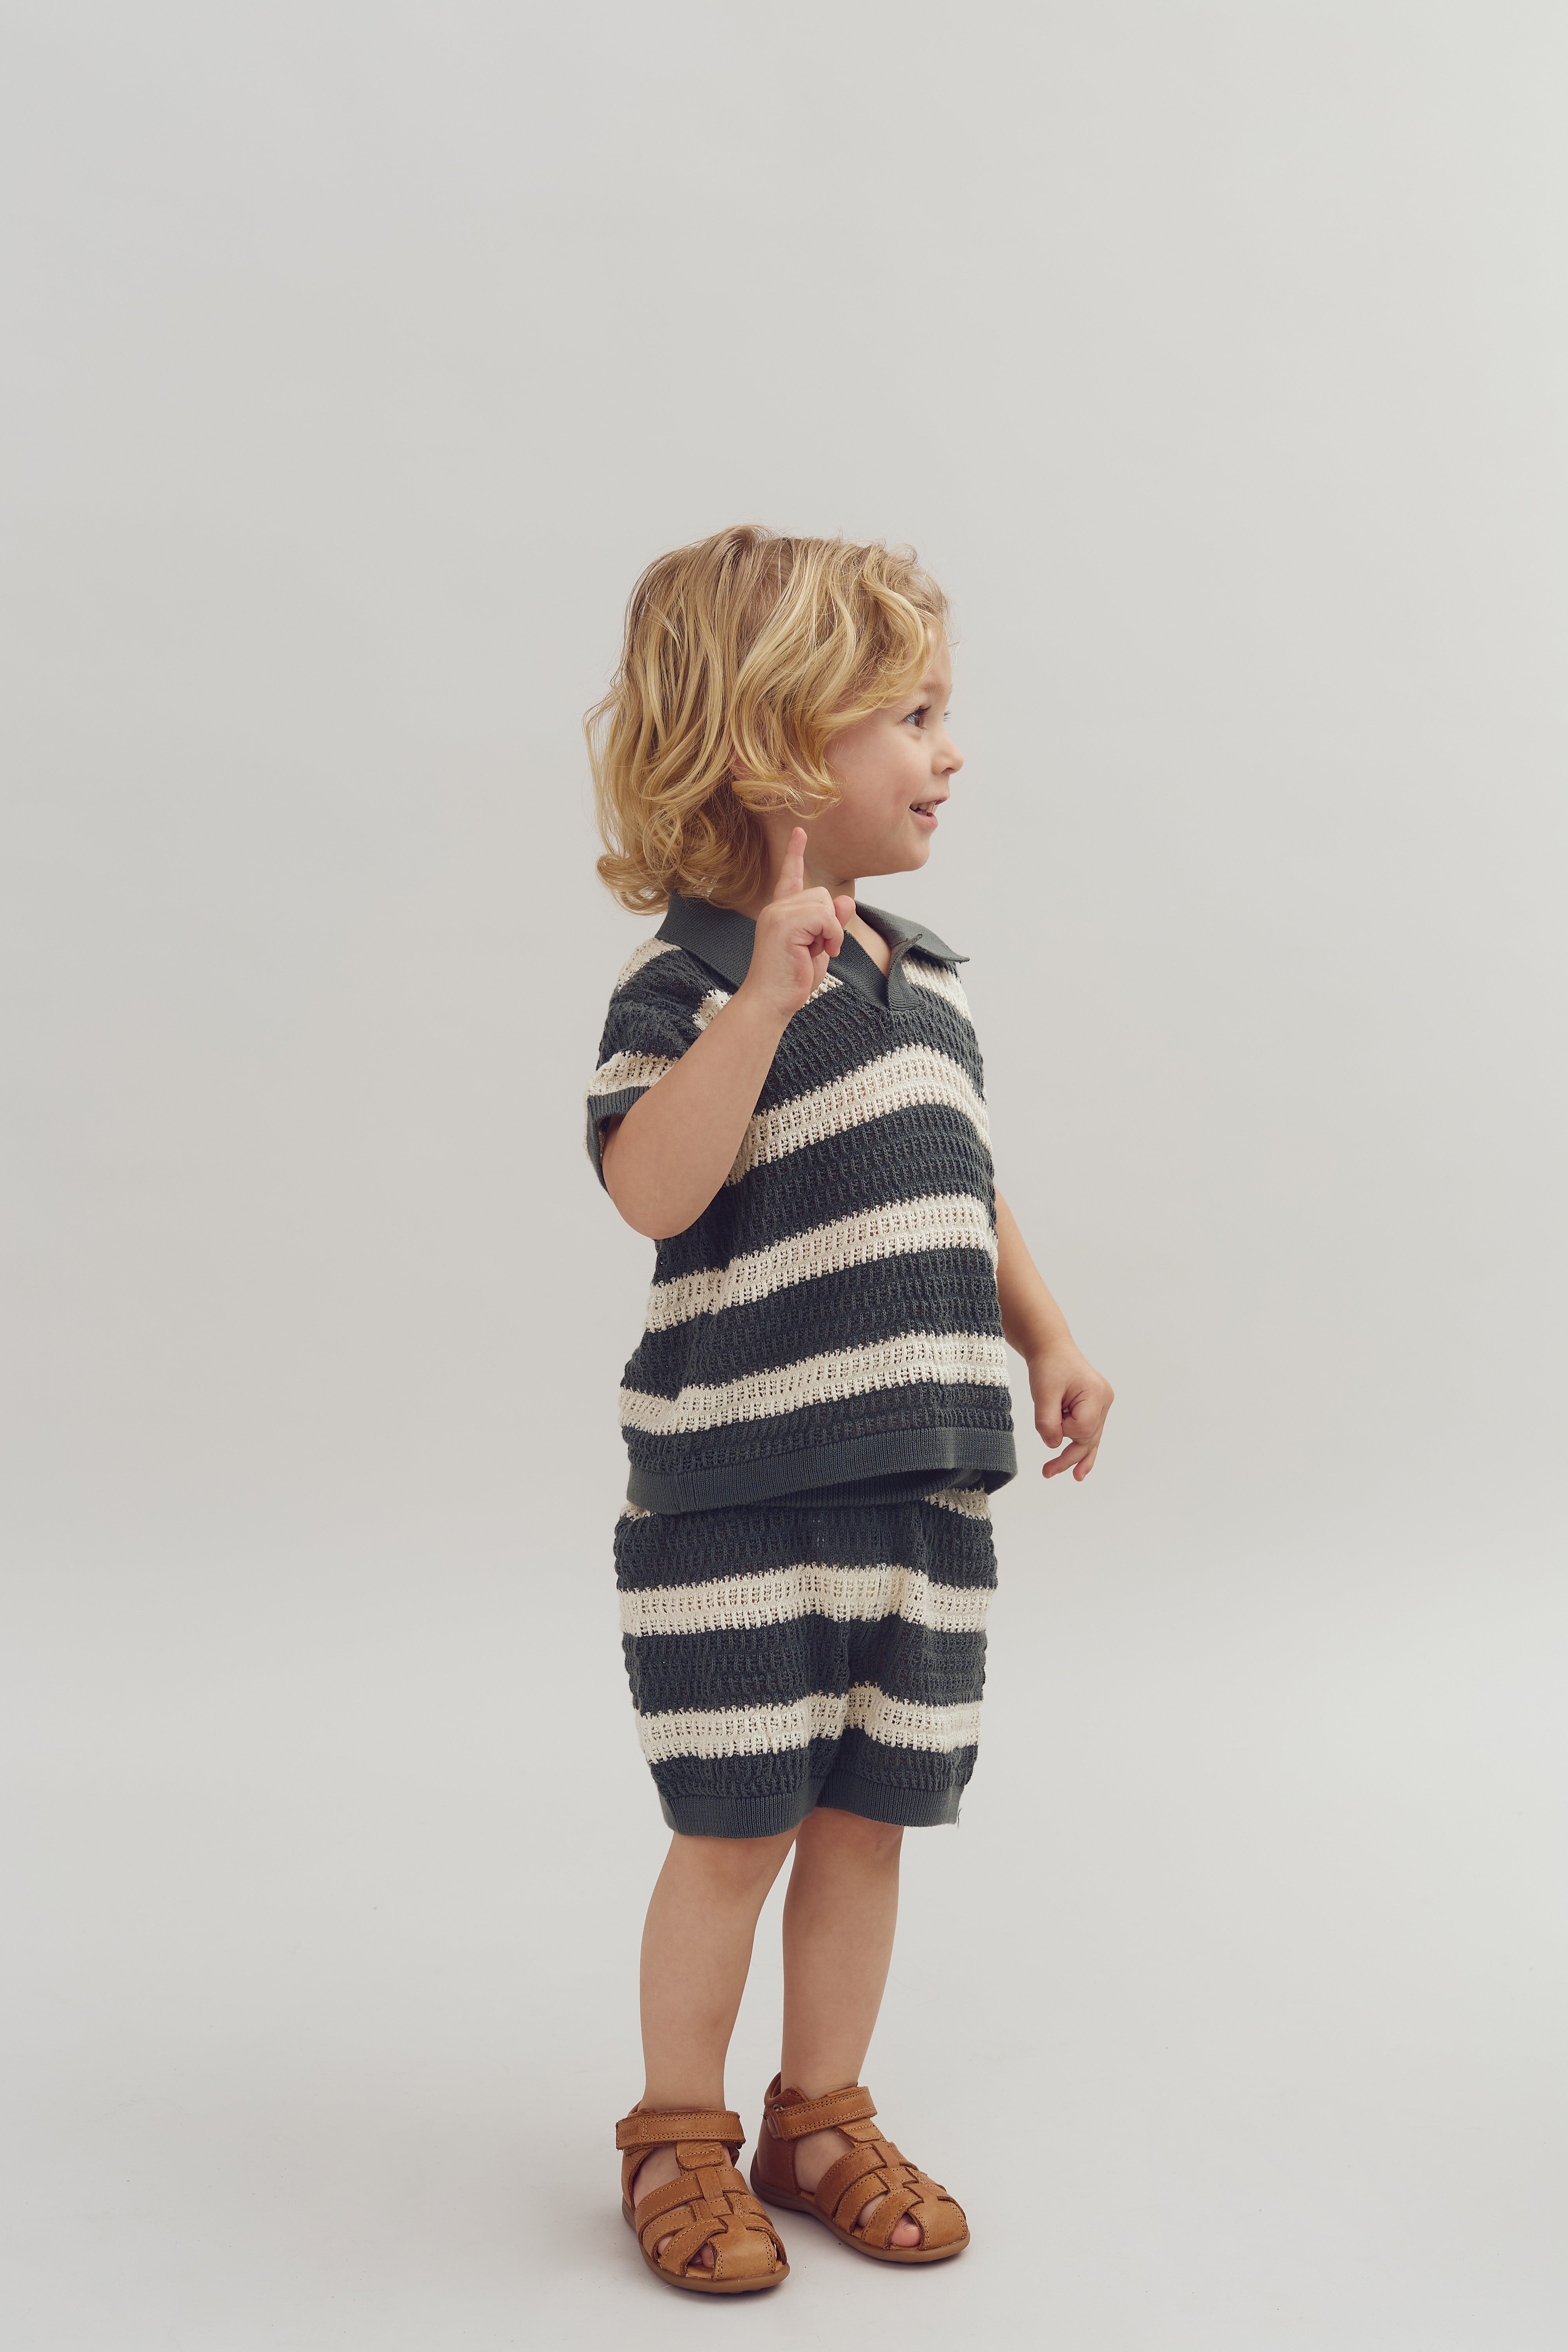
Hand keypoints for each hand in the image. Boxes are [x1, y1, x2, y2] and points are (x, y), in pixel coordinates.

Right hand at [740, 825, 856, 1024]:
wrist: (771, 1002)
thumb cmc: (791, 980)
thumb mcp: (819, 948)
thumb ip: (831, 924)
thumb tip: (847, 901)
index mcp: (781, 913)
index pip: (789, 877)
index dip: (795, 854)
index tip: (799, 832)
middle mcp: (776, 908)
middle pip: (823, 895)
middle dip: (830, 923)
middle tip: (817, 949)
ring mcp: (778, 914)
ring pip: (825, 903)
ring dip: (831, 931)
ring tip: (816, 952)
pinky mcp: (783, 923)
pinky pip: (825, 916)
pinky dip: (831, 935)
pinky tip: (819, 951)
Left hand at [1029, 1343, 1113, 1480]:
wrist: (1051, 1349)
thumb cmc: (1048, 1366)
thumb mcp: (1043, 1392)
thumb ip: (1047, 1421)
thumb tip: (1053, 1445)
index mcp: (1096, 1393)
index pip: (1083, 1428)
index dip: (1063, 1430)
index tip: (1050, 1417)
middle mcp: (1104, 1401)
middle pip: (1089, 1438)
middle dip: (1069, 1457)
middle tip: (1048, 1472)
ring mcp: (1102, 1405)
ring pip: (1090, 1438)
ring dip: (1077, 1457)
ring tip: (1074, 1477)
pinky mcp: (1094, 1408)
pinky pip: (1089, 1432)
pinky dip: (1083, 1448)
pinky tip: (1080, 1469)